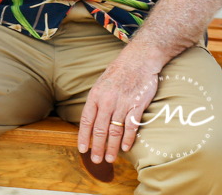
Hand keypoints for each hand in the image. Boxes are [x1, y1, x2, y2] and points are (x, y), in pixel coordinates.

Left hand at [76, 47, 161, 162]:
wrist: (139, 59)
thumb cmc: (119, 72)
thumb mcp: (101, 84)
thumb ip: (96, 101)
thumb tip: (91, 119)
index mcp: (95, 96)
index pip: (86, 121)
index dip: (83, 137)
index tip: (83, 149)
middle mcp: (107, 101)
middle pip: (100, 130)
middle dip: (98, 147)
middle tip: (97, 161)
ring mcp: (122, 104)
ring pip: (115, 131)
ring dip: (113, 148)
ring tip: (111, 159)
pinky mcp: (137, 105)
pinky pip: (131, 126)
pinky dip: (128, 139)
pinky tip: (126, 148)